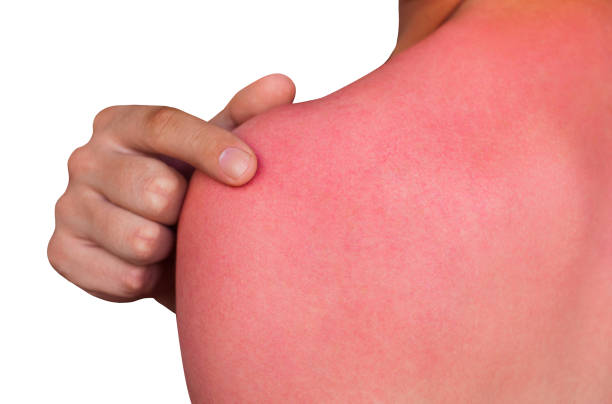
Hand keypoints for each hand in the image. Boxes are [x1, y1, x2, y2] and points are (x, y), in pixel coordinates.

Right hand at [47, 73, 295, 311]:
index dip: (208, 148)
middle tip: (190, 215)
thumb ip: (246, 117)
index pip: (163, 125)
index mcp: (122, 123)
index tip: (248, 172)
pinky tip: (152, 265)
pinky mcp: (62, 252)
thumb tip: (283, 84)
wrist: (163, 248)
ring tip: (172, 240)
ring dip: (171, 248)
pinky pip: (126, 277)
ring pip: (142, 239)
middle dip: (187, 211)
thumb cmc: (194, 188)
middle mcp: (85, 157)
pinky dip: (151, 278)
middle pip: (154, 188)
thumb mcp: (218, 150)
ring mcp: (68, 205)